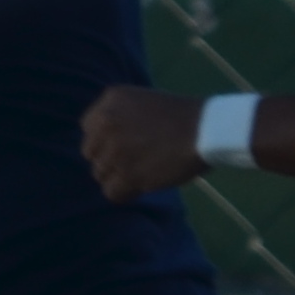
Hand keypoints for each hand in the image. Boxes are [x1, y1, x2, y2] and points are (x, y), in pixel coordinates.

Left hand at [83, 86, 207, 198]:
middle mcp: (106, 123)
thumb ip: (118, 116)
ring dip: (118, 176)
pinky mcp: (127, 174)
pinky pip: (112, 192)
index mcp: (110, 101)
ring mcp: (115, 150)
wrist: (206, 129)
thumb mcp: (141, 101)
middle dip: (108, 159)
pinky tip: (140, 186)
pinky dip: (125, 193)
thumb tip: (102, 141)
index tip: (123, 144)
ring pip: (100, 174)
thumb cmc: (182, 115)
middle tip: (132, 161)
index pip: (88, 128)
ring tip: (141, 172)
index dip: (104, 140)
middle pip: (91, 153)